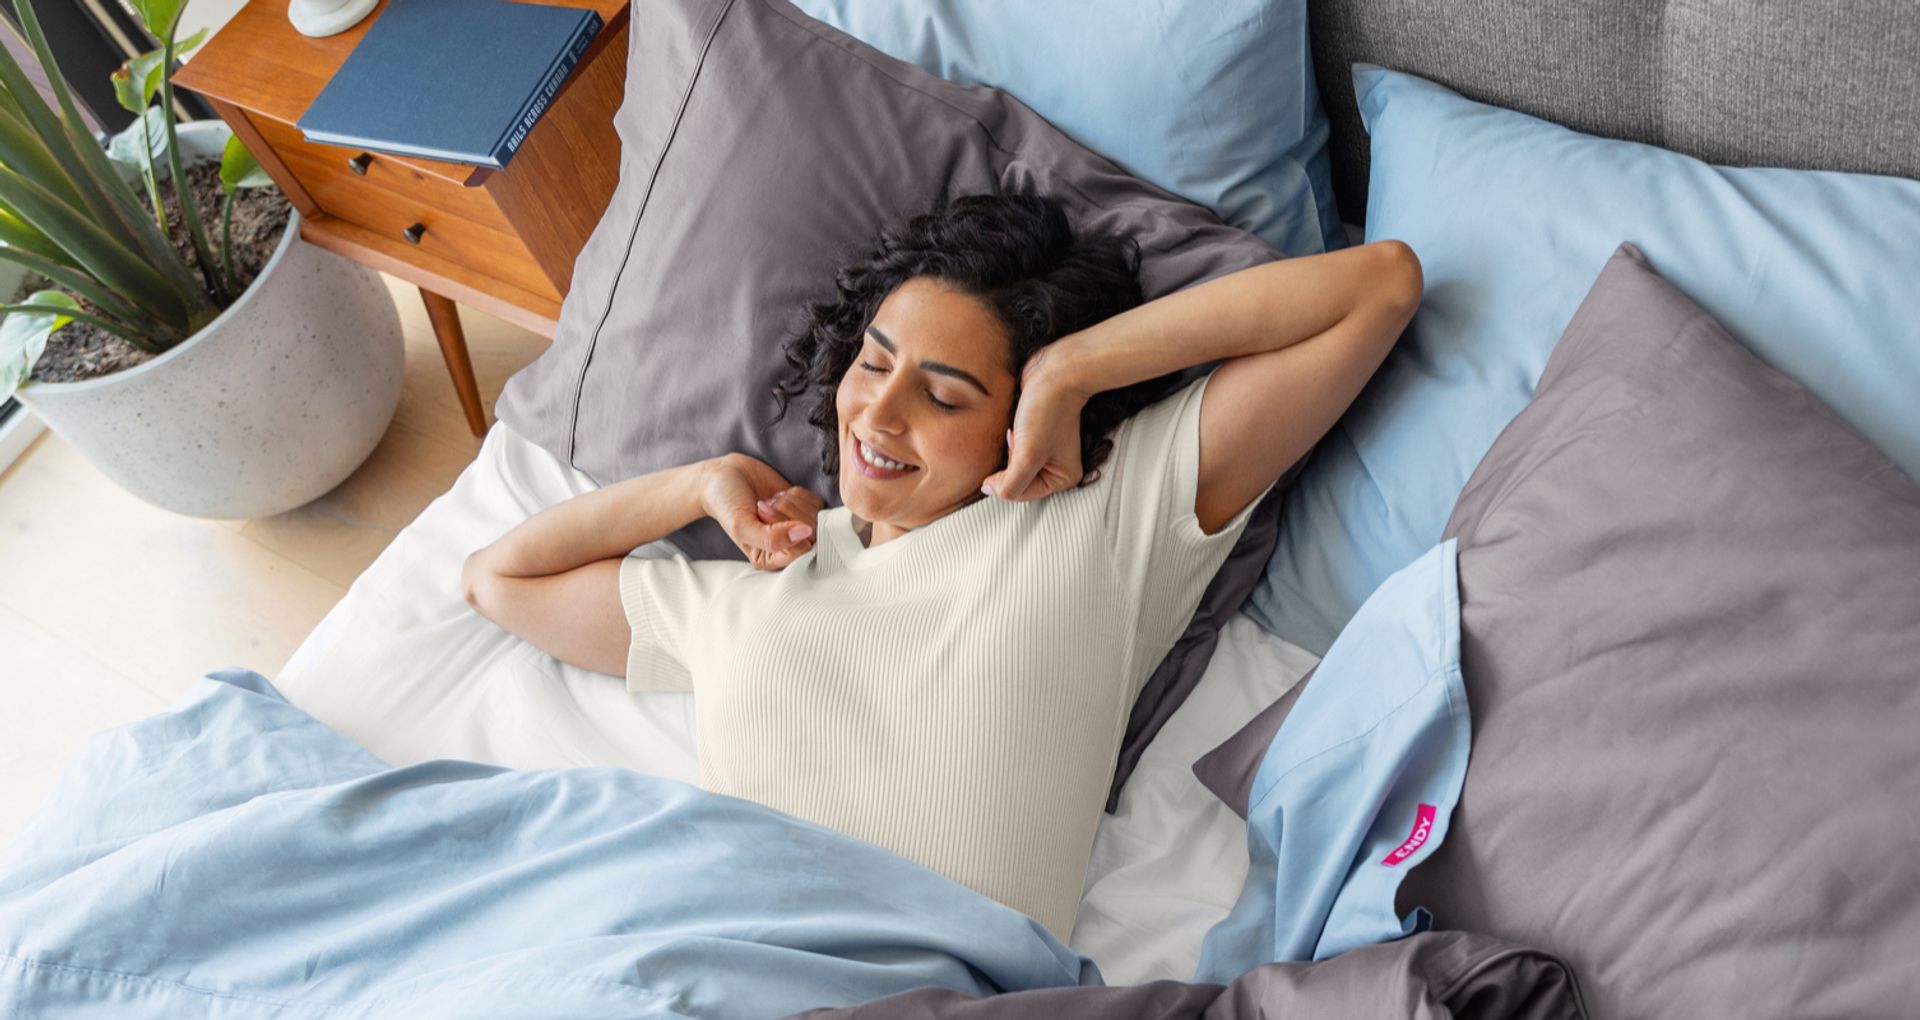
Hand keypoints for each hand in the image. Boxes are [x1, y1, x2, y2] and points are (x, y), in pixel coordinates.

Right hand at [700, 454, 824, 569]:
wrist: (723, 476)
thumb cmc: (727, 503)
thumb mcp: (742, 525)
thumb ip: (771, 539)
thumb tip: (805, 534)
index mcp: (770, 560)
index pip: (800, 551)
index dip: (785, 528)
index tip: (763, 513)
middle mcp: (787, 546)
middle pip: (811, 533)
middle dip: (786, 512)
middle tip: (764, 505)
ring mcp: (797, 527)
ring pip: (816, 516)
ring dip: (790, 502)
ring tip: (769, 501)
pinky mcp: (803, 508)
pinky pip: (817, 503)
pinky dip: (798, 493)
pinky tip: (779, 495)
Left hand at [980, 357, 1086, 501]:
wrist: (1055, 371)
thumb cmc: (1046, 411)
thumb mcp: (1028, 455)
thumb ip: (1010, 484)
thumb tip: (989, 490)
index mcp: (1063, 479)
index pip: (1021, 494)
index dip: (1009, 475)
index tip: (1017, 446)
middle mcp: (1057, 468)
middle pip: (1016, 479)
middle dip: (1011, 459)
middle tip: (1020, 435)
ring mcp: (1046, 451)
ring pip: (1012, 463)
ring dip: (1008, 448)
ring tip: (1018, 428)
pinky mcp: (1035, 435)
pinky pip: (1014, 448)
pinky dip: (1009, 438)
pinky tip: (1015, 424)